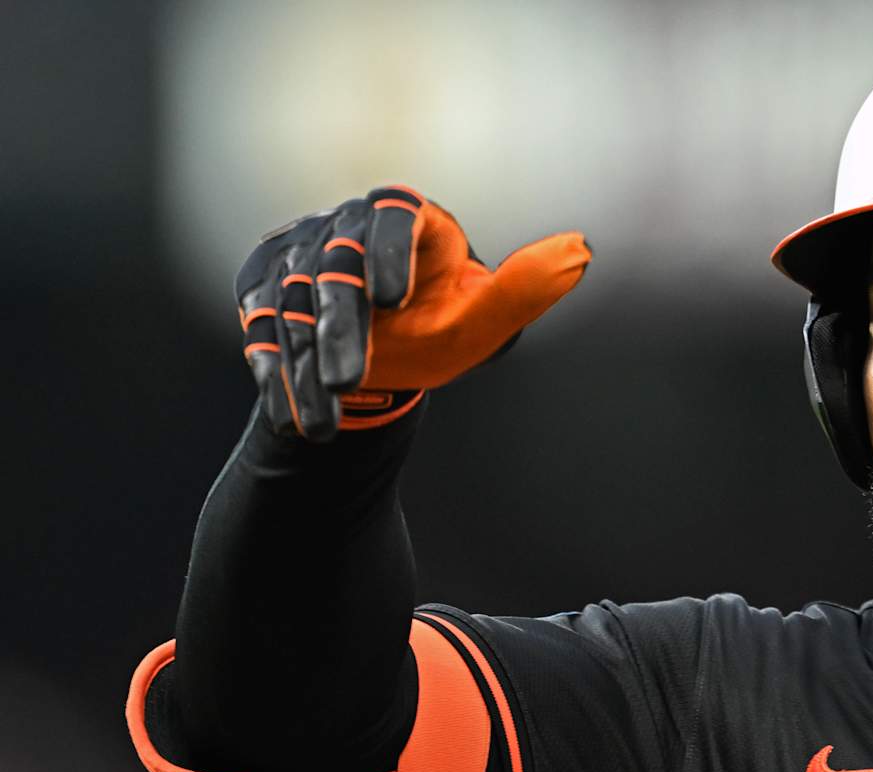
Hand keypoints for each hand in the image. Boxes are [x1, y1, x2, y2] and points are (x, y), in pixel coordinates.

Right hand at [234, 184, 590, 440]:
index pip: (389, 217)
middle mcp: (341, 227)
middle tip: (351, 381)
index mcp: (402, 217)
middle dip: (341, 330)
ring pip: (290, 305)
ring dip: (303, 366)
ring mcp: (295, 257)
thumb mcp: (483, 316)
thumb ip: (523, 288)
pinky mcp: (261, 290)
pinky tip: (289, 415)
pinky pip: (259, 329)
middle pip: (333, 268)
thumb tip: (580, 252)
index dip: (386, 251)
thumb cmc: (441, 325)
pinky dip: (274, 373)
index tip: (396, 300)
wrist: (386, 357)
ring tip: (324, 420)